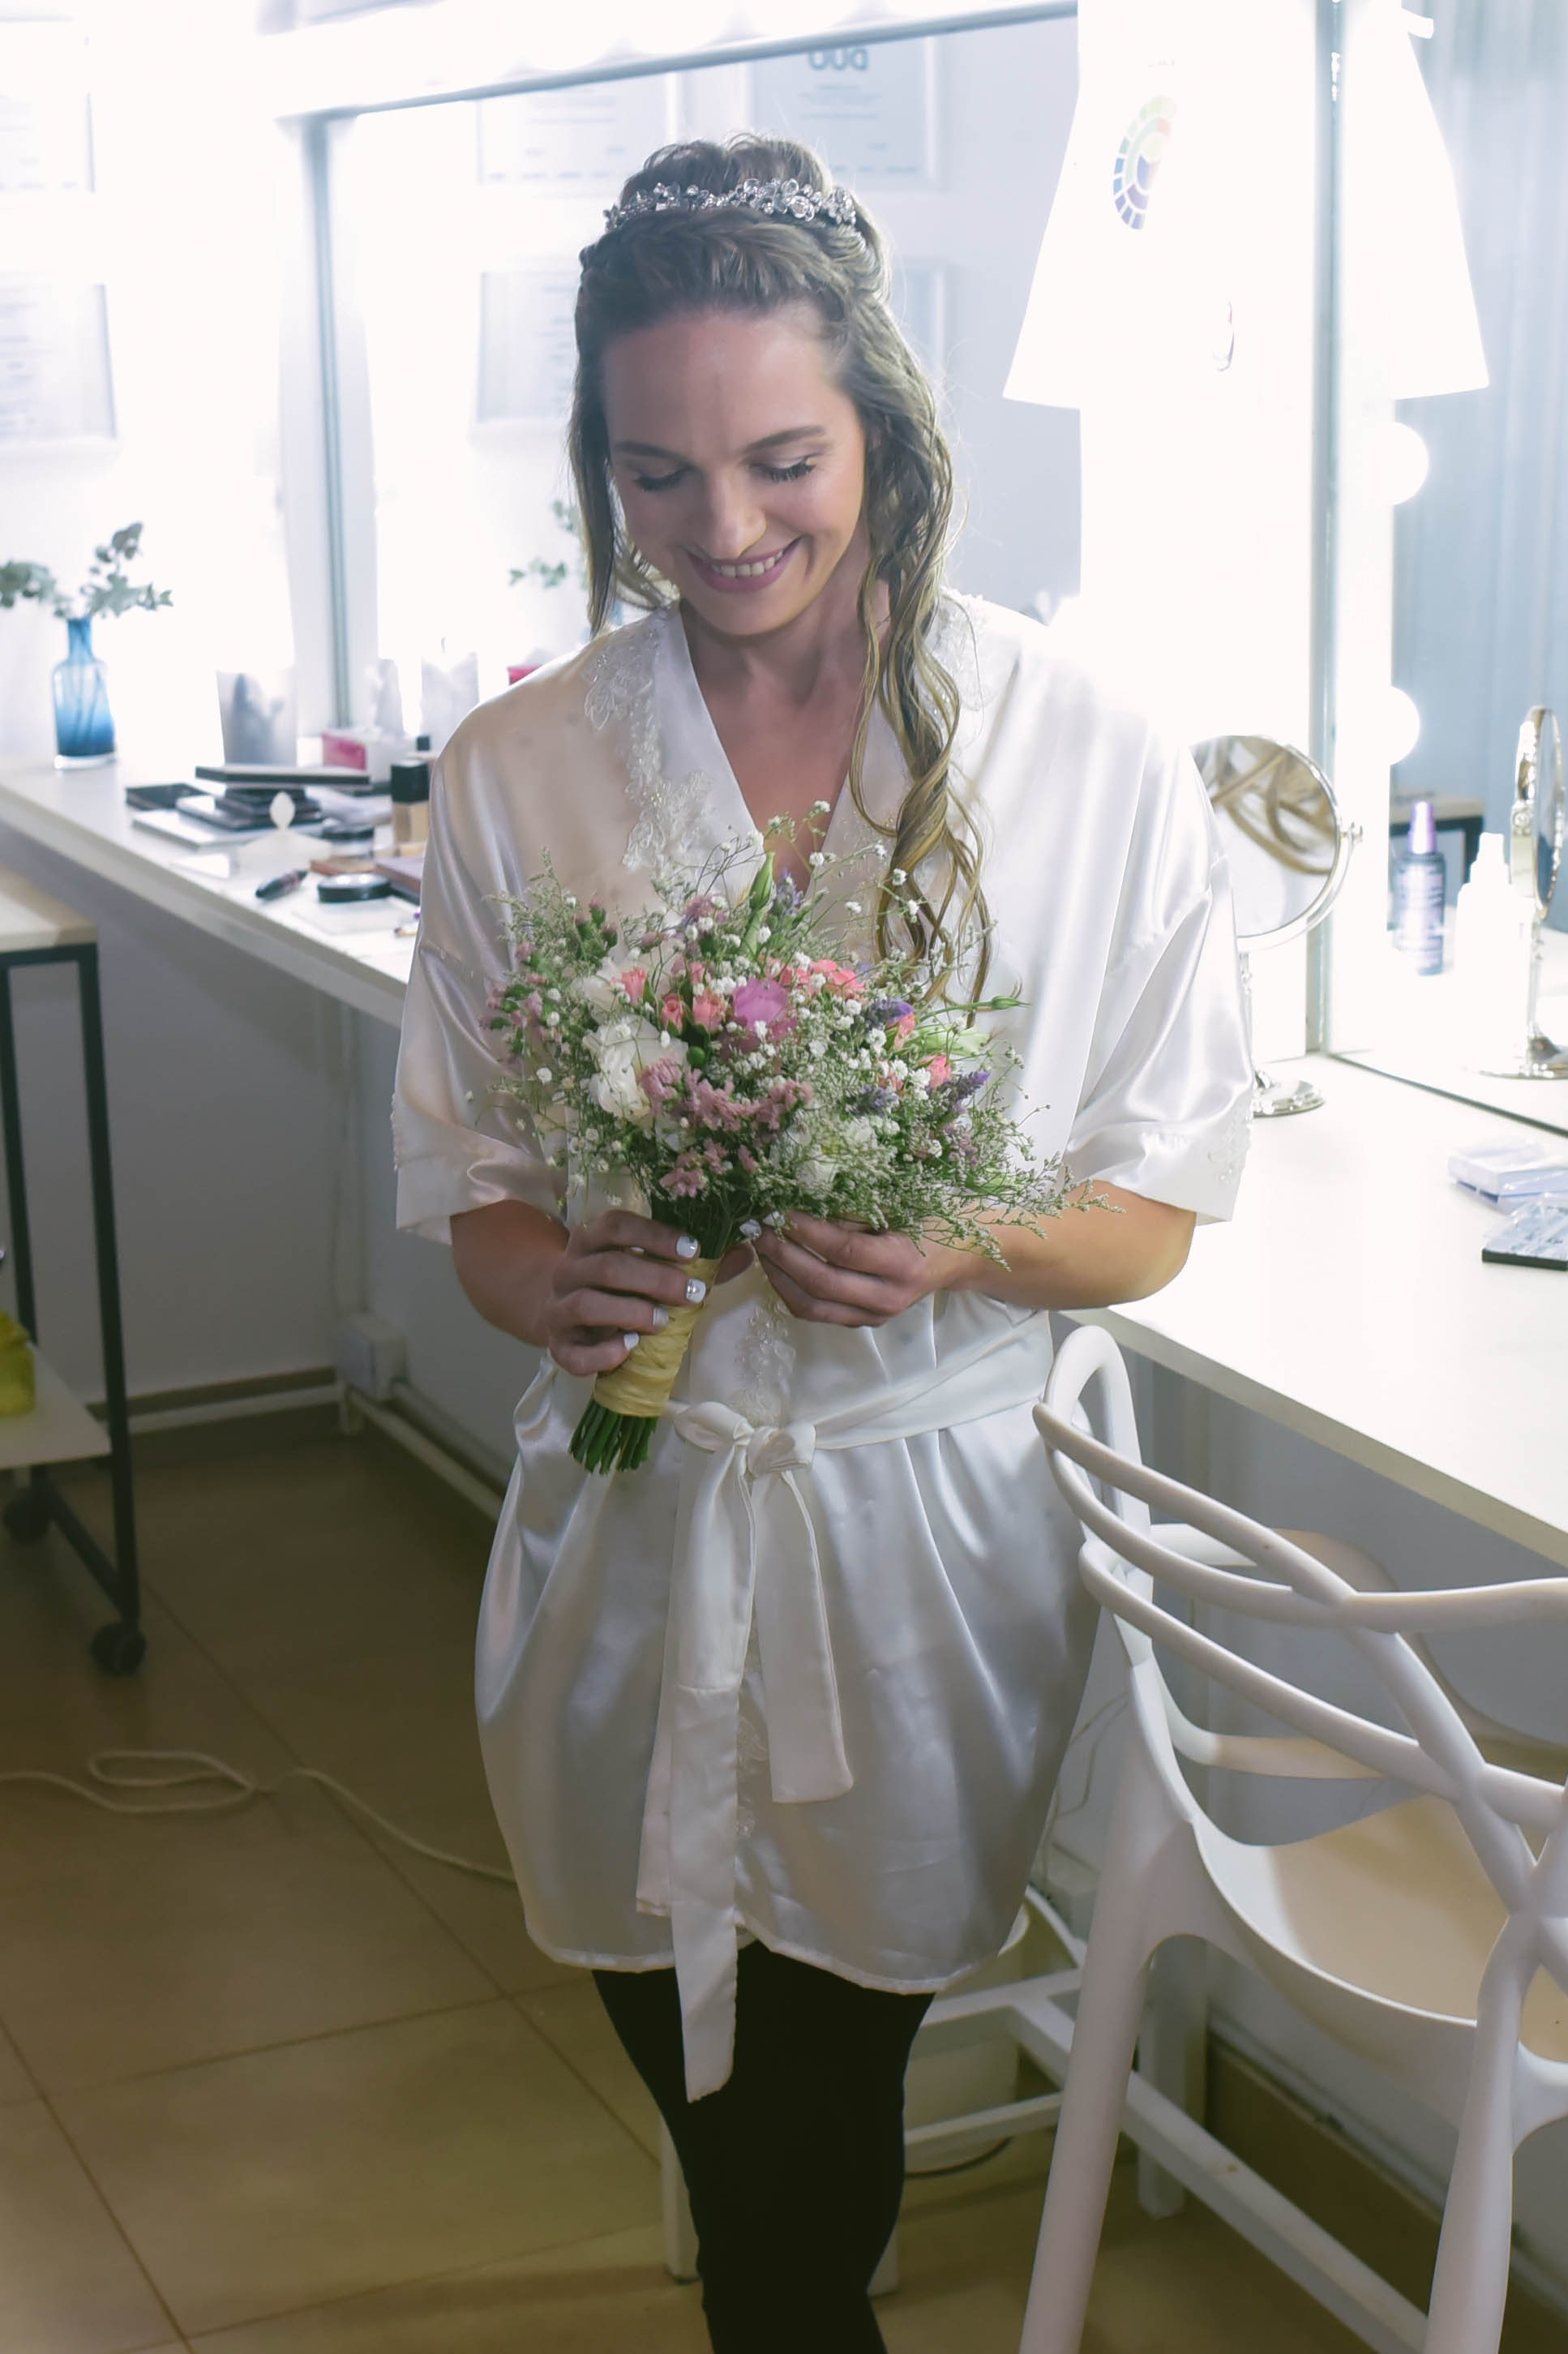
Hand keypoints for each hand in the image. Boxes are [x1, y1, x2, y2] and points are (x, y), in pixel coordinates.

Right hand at [543, 1211, 750, 1377]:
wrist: (560, 1314)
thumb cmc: (616, 1286)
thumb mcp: (645, 1265)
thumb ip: (691, 1261)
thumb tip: (744, 1250)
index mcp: (590, 1239)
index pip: (616, 1225)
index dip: (655, 1236)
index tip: (693, 1250)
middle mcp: (568, 1270)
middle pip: (608, 1267)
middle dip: (655, 1279)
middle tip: (693, 1292)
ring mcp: (557, 1308)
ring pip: (586, 1305)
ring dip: (631, 1312)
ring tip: (663, 1322)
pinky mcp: (557, 1346)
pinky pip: (575, 1353)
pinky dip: (604, 1354)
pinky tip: (630, 1348)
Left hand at [753, 1213, 968, 1327]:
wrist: (956, 1258)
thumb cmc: (927, 1221)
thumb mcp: (898, 1208)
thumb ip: (853, 1212)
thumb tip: (801, 1202)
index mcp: (902, 1264)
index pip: (845, 1251)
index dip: (808, 1232)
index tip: (780, 1211)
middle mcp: (888, 1297)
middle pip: (821, 1284)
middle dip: (782, 1255)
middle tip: (759, 1229)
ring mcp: (874, 1316)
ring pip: (811, 1307)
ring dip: (779, 1276)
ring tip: (762, 1247)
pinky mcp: (862, 1322)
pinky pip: (816, 1312)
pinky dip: (790, 1289)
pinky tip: (779, 1265)